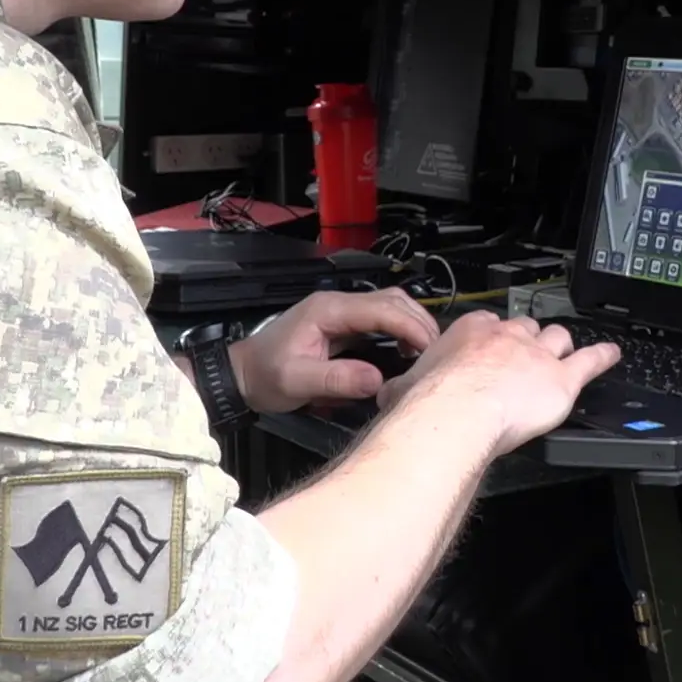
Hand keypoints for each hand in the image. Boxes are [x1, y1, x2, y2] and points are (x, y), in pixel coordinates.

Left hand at [229, 288, 440, 413]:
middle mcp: (339, 303)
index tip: (431, 351)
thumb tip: (378, 380)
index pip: (381, 309)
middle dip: (419, 323)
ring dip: (413, 323)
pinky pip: (381, 317)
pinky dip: (401, 329)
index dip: (411, 327)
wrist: (242, 375)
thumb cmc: (265, 377)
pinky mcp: (344, 323)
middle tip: (438, 354)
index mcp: (329, 310)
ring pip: (390, 305)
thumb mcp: (296, 382)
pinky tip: (409, 350)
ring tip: (428, 352)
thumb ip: (336, 380)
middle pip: (392, 300)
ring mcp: (341, 311)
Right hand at [378, 311, 621, 456]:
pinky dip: (602, 356)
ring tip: (564, 351)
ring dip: (560, 345)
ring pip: (557, 338)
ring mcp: (538, 355)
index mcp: (472, 331)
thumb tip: (387, 392)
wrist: (458, 413)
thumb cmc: (431, 402)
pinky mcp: (562, 379)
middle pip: (526, 328)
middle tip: (526, 354)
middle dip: (528, 339)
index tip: (491, 346)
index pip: (489, 324)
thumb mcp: (404, 386)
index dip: (492, 337)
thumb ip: (403, 384)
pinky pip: (589, 361)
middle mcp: (508, 336)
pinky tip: (611, 355)